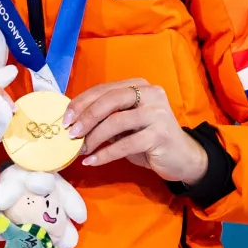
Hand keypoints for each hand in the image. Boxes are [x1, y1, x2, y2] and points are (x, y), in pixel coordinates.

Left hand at [65, 78, 207, 183]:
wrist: (183, 158)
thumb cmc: (148, 139)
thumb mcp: (125, 123)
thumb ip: (106, 116)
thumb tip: (72, 121)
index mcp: (138, 86)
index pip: (103, 89)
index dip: (81, 103)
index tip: (65, 118)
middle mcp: (150, 94)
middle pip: (110, 100)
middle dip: (86, 117)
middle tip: (70, 133)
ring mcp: (158, 113)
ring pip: (116, 122)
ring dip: (93, 137)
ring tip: (81, 150)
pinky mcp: (161, 134)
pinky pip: (126, 144)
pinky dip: (105, 154)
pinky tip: (92, 161)